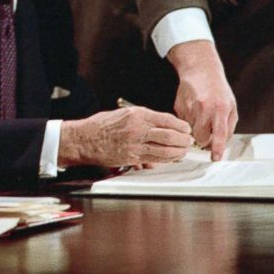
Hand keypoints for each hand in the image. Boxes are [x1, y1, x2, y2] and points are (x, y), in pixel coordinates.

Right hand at [59, 106, 192, 166]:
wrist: (84, 139)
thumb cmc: (101, 125)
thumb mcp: (123, 114)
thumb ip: (143, 119)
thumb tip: (161, 126)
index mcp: (136, 114)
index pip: (166, 119)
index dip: (180, 125)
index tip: (185, 128)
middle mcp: (137, 128)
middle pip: (169, 135)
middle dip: (183, 140)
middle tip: (188, 141)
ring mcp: (135, 144)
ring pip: (165, 150)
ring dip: (178, 152)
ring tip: (183, 151)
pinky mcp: (131, 157)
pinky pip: (154, 159)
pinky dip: (166, 159)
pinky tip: (171, 157)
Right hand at [167, 40, 237, 159]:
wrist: (200, 70)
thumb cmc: (217, 89)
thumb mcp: (231, 106)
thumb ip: (228, 127)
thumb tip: (221, 144)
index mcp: (221, 109)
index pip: (219, 134)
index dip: (216, 148)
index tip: (215, 158)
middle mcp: (204, 108)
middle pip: (200, 137)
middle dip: (203, 141)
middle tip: (206, 135)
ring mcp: (189, 107)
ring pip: (189, 131)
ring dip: (194, 130)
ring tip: (200, 117)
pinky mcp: (178, 106)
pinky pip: (182, 123)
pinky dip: (187, 121)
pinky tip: (193, 111)